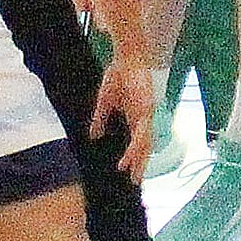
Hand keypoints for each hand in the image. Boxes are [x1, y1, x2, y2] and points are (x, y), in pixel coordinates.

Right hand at [90, 60, 155, 181]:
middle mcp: (143, 118)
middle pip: (144, 146)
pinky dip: (135, 148)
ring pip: (144, 144)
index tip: (128, 171)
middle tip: (135, 182)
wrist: (126, 58)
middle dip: (140, 164)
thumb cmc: (117, 76)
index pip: (137, 141)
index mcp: (135, 116)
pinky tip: (128, 159)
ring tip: (132, 176)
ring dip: (138, 161)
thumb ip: (100, 120)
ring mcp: (147, 115)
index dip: (133, 156)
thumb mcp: (104, 103)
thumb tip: (93, 137)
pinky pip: (141, 134)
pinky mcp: (146, 110)